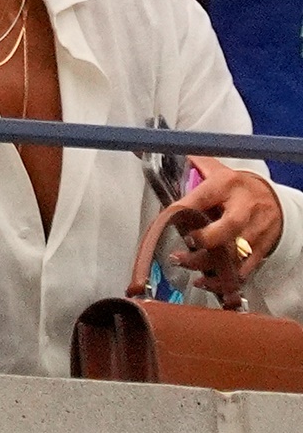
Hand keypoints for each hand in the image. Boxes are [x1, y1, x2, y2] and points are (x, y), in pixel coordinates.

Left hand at [169, 155, 282, 283]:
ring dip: (208, 263)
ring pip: (235, 253)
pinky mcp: (260, 249)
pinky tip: (205, 280)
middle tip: (187, 243)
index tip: (168, 218)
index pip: (205, 195)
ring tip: (186, 265)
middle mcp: (243, 208)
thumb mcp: (216, 170)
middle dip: (206, 239)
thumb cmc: (235, 186)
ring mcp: (254, 230)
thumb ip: (192, 166)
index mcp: (227, 185)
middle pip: (229, 226)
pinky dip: (223, 279)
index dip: (184, 208)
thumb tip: (161, 152)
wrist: (270, 198)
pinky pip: (243, 269)